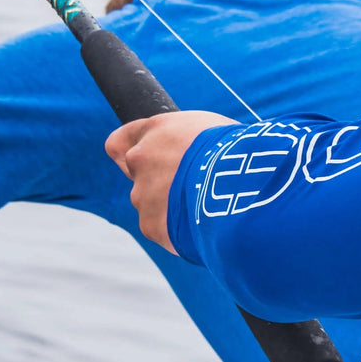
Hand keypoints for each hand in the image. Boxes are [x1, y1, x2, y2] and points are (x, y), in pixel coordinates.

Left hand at [106, 110, 236, 252]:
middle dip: (157, 184)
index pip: (119, 143)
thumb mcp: (213, 131)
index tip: (146, 163)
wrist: (241, 181)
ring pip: (151, 205)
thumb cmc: (239, 150)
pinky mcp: (152, 224)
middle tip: (189, 189)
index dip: (130, 155)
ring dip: (172, 208)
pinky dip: (180, 231)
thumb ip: (189, 142)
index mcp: (157, 130)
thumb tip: (197, 152)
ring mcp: (143, 194)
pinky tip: (205, 226)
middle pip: (137, 177)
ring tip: (207, 208)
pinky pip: (163, 230)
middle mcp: (141, 159)